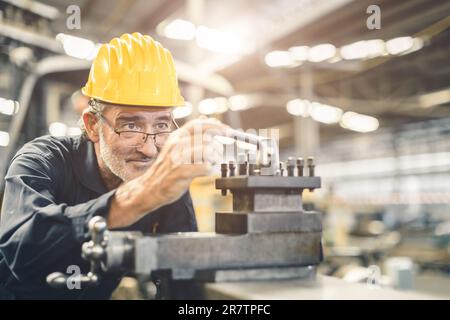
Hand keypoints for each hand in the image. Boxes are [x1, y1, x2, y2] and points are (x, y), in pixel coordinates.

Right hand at [108, 117, 228, 227]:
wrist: (150, 188)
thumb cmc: (167, 168)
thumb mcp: (177, 146)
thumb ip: (191, 134)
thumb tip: (206, 118)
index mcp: (178, 136)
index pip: (200, 124)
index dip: (217, 126)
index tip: (228, 131)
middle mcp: (178, 144)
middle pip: (207, 137)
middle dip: (218, 145)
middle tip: (218, 153)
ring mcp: (179, 158)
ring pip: (208, 151)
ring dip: (214, 158)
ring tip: (210, 163)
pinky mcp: (181, 172)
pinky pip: (205, 167)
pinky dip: (210, 170)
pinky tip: (206, 172)